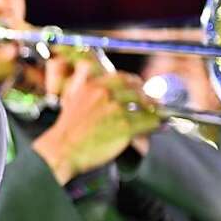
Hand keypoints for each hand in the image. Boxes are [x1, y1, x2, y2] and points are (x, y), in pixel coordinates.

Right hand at [33, 59, 159, 183]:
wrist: (63, 149)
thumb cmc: (67, 129)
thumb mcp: (71, 98)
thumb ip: (83, 83)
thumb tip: (91, 71)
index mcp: (93, 86)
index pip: (123, 77)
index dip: (135, 83)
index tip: (139, 88)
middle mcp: (106, 94)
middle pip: (137, 90)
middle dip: (147, 97)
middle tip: (153, 103)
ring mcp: (116, 110)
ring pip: (146, 105)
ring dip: (154, 110)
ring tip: (158, 115)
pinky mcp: (125, 127)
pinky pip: (149, 122)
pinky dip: (156, 125)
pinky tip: (158, 127)